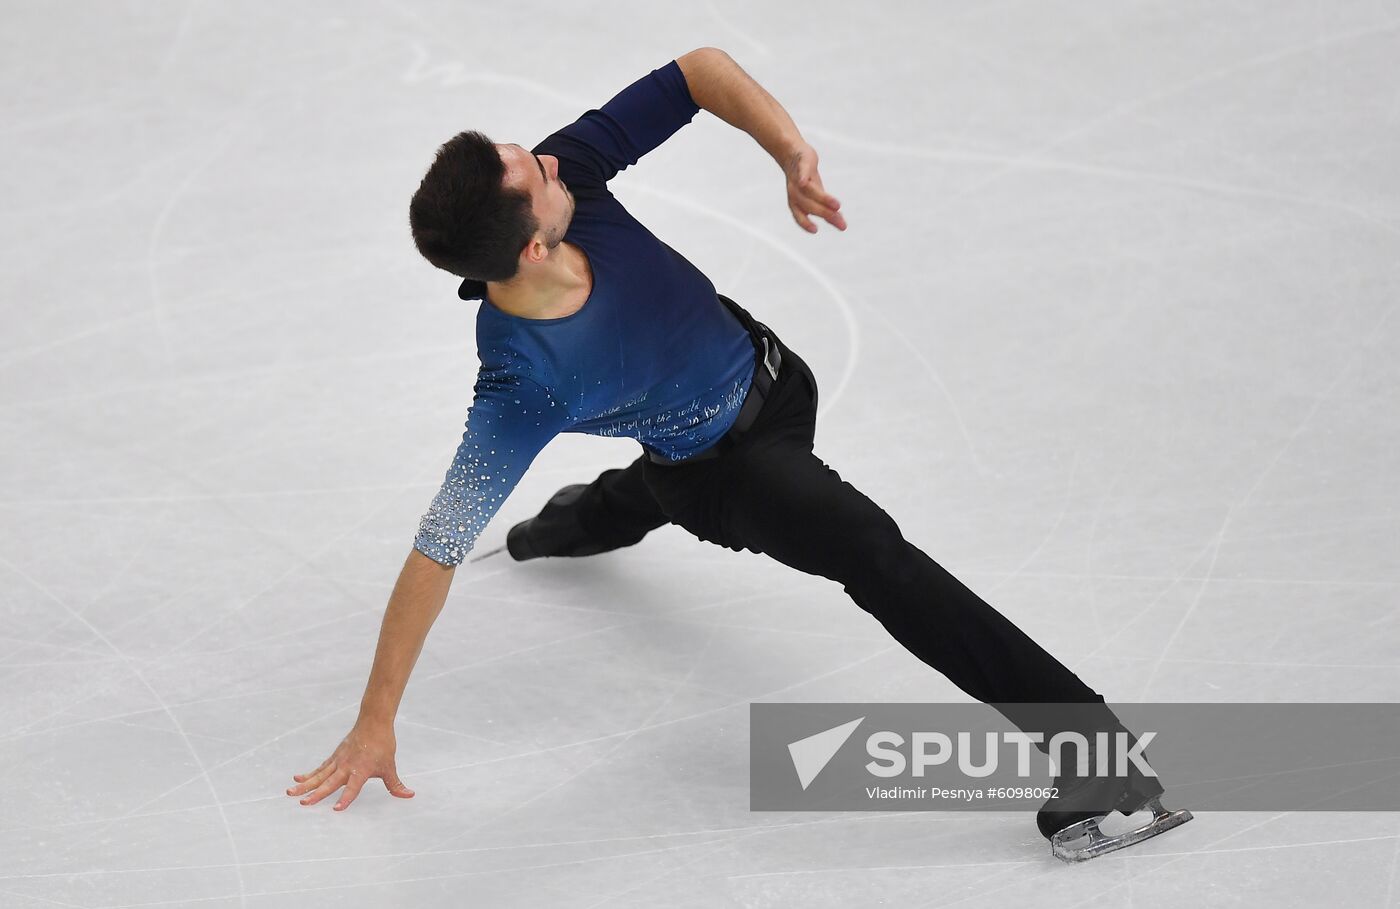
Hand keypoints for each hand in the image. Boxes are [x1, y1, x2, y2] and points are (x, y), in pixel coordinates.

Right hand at [287, 721, 414, 810]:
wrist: (374, 722)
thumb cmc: (383, 746)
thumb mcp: (390, 767)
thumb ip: (395, 784)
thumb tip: (409, 795)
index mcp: (361, 770)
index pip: (353, 788)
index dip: (346, 798)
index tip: (336, 809)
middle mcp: (347, 766)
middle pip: (330, 783)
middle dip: (317, 794)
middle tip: (304, 803)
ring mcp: (338, 761)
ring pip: (319, 776)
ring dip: (304, 785)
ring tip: (289, 793)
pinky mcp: (334, 757)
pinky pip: (320, 768)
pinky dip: (308, 774)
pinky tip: (297, 778)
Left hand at [784, 143, 846, 233]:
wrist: (790, 153)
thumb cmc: (805, 180)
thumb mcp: (817, 195)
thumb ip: (827, 210)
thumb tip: (842, 226)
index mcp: (796, 202)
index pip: (800, 216)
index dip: (805, 224)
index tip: (815, 230)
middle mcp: (794, 192)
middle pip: (809, 205)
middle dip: (825, 213)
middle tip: (841, 222)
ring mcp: (797, 178)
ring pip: (808, 191)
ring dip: (822, 198)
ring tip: (837, 206)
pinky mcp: (801, 163)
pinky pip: (801, 171)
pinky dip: (802, 177)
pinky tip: (804, 181)